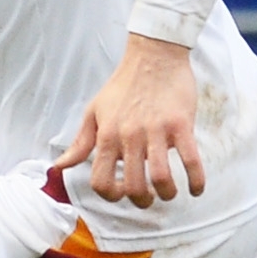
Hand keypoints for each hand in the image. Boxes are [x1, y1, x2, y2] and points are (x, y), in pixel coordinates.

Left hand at [58, 33, 205, 208]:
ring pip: (162, 177)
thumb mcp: (93, 112)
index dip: (111, 196)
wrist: (153, 56)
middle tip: (148, 198)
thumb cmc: (122, 86)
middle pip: (133, 186)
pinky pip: (191, 161)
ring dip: (167, 193)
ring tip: (168, 192)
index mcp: (106, 135)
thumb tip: (59, 166)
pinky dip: (196, 181)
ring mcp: (156, 131)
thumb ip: (80, 143)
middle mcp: (129, 136)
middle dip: (142, 201)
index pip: (101, 181)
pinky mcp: (181, 125)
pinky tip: (196, 189)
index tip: (122, 194)